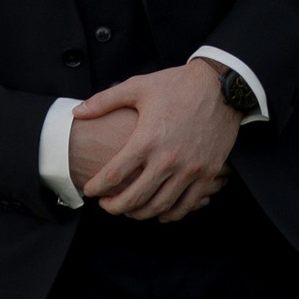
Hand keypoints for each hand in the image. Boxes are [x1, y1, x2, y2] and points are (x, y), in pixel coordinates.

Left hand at [72, 61, 237, 222]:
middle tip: (106, 206)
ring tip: (129, 210)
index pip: (114, 174)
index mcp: (147, 139)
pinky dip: (170, 214)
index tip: (90, 190)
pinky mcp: (208, 173)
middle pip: (135, 197)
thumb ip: (105, 101)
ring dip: (140, 214)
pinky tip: (159, 212)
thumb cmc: (177, 84)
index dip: (97, 187)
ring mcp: (190, 169)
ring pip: (160, 206)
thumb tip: (77, 112)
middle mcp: (168, 158)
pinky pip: (186, 205)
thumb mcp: (138, 87)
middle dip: (115, 207)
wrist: (220, 85)